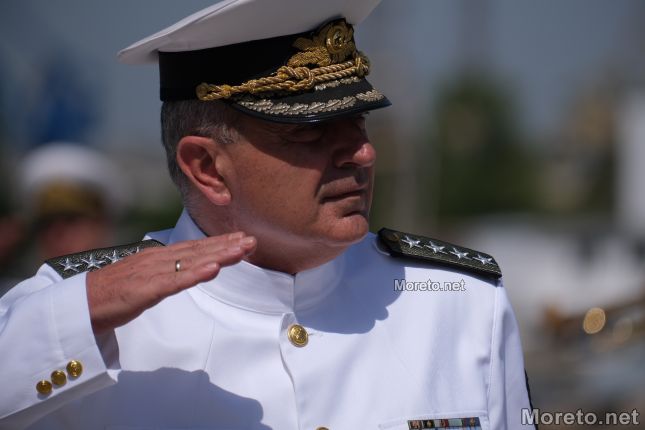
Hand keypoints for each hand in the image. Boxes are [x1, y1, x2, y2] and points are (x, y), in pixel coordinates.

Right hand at [86, 232, 255, 334]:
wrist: (79, 305)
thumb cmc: (111, 294)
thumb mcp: (144, 280)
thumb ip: (166, 274)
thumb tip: (186, 270)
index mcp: (158, 258)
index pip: (195, 248)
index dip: (220, 243)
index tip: (243, 239)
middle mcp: (157, 260)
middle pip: (198, 250)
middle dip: (227, 245)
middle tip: (252, 240)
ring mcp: (151, 273)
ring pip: (190, 261)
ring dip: (218, 254)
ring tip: (241, 250)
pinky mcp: (143, 290)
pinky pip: (173, 281)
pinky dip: (194, 274)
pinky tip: (213, 269)